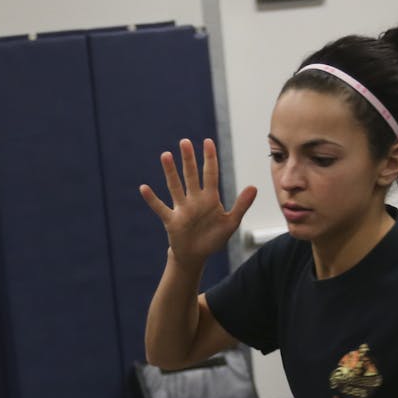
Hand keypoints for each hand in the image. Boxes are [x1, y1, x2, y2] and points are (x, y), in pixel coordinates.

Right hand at [139, 138, 256, 268]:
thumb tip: (254, 187)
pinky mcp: (172, 221)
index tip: (208, 142)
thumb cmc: (213, 239)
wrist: (196, 256)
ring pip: (175, 186)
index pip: (210, 174)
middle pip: (191, 175)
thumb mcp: (231, 223)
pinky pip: (160, 208)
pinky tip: (144, 188)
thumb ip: (241, 205)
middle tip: (184, 142)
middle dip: (189, 159)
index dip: (210, 159)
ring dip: (170, 172)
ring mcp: (182, 209)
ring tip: (166, 155)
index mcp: (210, 198)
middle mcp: (195, 200)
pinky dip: (152, 199)